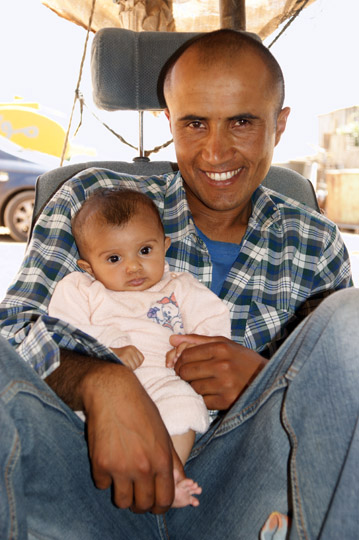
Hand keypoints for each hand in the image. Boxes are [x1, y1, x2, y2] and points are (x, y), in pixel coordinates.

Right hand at [81, 362, 178, 512]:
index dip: (160, 505)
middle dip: (141, 503)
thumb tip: (181, 481)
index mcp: (162, 459)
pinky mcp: (100, 463)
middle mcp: (143, 467)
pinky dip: (104, 478)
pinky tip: (108, 462)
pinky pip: (102, 485)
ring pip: (122, 502)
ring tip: (122, 481)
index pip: (165, 500)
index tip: (154, 502)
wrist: (112, 391)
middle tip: (137, 494)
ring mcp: (121, 467)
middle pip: (143, 506)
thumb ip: (172, 460)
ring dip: (122, 494)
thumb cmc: (140, 408)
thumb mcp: (162, 432)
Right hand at [111, 345, 143, 369]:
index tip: (130, 363)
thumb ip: (134, 358)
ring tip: (123, 365)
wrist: (105, 356)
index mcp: (132, 348)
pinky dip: (126, 369)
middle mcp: (130, 350)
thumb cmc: (117, 357)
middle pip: (138, 363)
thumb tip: (139, 365)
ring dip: (129, 368)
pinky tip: (121, 366)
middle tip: (125, 364)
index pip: (141, 358)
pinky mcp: (123, 358)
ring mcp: (127, 353)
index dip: (137, 363)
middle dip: (133, 367)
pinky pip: (129, 367)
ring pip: (134, 366)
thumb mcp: (127, 354)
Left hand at [169, 334, 266, 409]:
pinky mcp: (227, 400)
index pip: (186, 354)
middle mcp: (222, 365)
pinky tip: (211, 392)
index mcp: (221, 348)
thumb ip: (197, 340)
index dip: (179, 360)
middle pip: (186, 371)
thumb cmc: (241, 359)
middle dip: (183, 373)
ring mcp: (225, 384)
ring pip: (193, 387)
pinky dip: (204, 398)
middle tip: (188, 374)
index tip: (182, 364)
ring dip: (193, 386)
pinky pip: (203, 400)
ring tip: (203, 382)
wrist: (268, 378)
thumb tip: (171, 339)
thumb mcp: (224, 344)